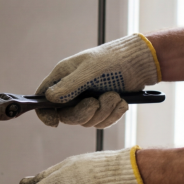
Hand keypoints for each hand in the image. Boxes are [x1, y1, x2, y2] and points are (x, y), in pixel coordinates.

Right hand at [35, 34, 160, 127]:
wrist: (139, 63)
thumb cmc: (112, 60)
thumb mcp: (89, 70)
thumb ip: (68, 86)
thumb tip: (48, 98)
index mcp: (63, 78)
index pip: (44, 98)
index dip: (45, 113)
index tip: (54, 122)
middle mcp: (72, 91)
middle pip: (66, 116)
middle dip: (83, 113)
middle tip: (96, 103)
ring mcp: (87, 101)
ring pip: (87, 121)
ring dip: (103, 111)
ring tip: (115, 96)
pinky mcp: (103, 108)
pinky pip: (102, 123)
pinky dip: (113, 115)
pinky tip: (121, 102)